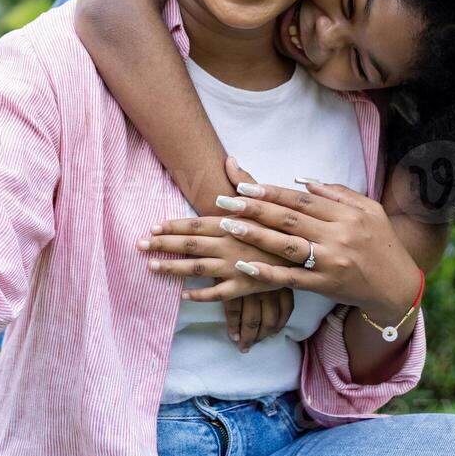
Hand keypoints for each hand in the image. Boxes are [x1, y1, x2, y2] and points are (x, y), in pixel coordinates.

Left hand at [139, 155, 298, 351]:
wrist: (316, 253)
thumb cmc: (289, 224)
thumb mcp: (269, 199)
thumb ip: (245, 182)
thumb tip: (229, 159)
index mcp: (232, 223)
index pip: (196, 223)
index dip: (173, 225)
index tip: (151, 227)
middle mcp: (230, 245)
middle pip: (190, 245)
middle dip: (163, 245)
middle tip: (138, 246)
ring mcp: (236, 268)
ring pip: (198, 270)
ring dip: (173, 268)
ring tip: (151, 267)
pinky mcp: (247, 288)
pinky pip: (219, 294)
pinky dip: (201, 295)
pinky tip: (182, 296)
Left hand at [211, 170, 422, 318]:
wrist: (397, 286)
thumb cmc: (381, 243)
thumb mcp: (369, 210)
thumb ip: (337, 193)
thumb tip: (303, 180)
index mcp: (347, 215)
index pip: (301, 200)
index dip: (271, 191)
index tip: (244, 185)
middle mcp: (338, 237)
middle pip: (289, 219)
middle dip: (254, 208)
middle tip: (224, 201)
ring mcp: (331, 262)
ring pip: (286, 246)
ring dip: (255, 235)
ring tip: (228, 226)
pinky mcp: (325, 285)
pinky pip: (292, 278)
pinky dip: (269, 273)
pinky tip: (245, 266)